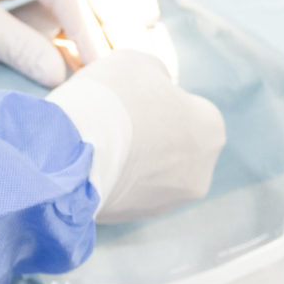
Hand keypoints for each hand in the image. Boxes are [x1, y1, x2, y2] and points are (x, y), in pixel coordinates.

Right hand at [47, 48, 226, 222]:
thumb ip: (157, 75)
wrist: (72, 151)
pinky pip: (129, 192)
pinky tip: (93, 161)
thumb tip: (156, 87)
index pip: (192, 110)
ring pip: (153, 172)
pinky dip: (116, 177)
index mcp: (211, 131)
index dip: (162, 99)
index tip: (135, 96)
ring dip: (134, 158)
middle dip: (153, 134)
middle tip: (118, 118)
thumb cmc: (114, 99)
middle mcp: (200, 174)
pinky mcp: (135, 220)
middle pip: (177, 145)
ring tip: (101, 140)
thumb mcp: (139, 64)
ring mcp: (168, 202)